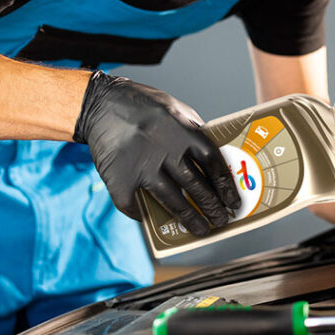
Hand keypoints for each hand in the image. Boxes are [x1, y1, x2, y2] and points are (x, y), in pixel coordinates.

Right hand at [73, 71, 240, 235]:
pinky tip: (154, 222)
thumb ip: (194, 132)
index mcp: (183, 131)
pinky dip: (145, 216)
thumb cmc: (143, 106)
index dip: (226, 186)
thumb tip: (212, 162)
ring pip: (172, 201)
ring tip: (201, 230)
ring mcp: (142, 166)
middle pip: (196, 186)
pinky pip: (135, 206)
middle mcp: (165, 150)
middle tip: (221, 220)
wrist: (100, 104)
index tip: (233, 202)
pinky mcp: (120, 178)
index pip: (213, 164)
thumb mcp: (176, 110)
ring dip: (190, 219)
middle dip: (212, 207)